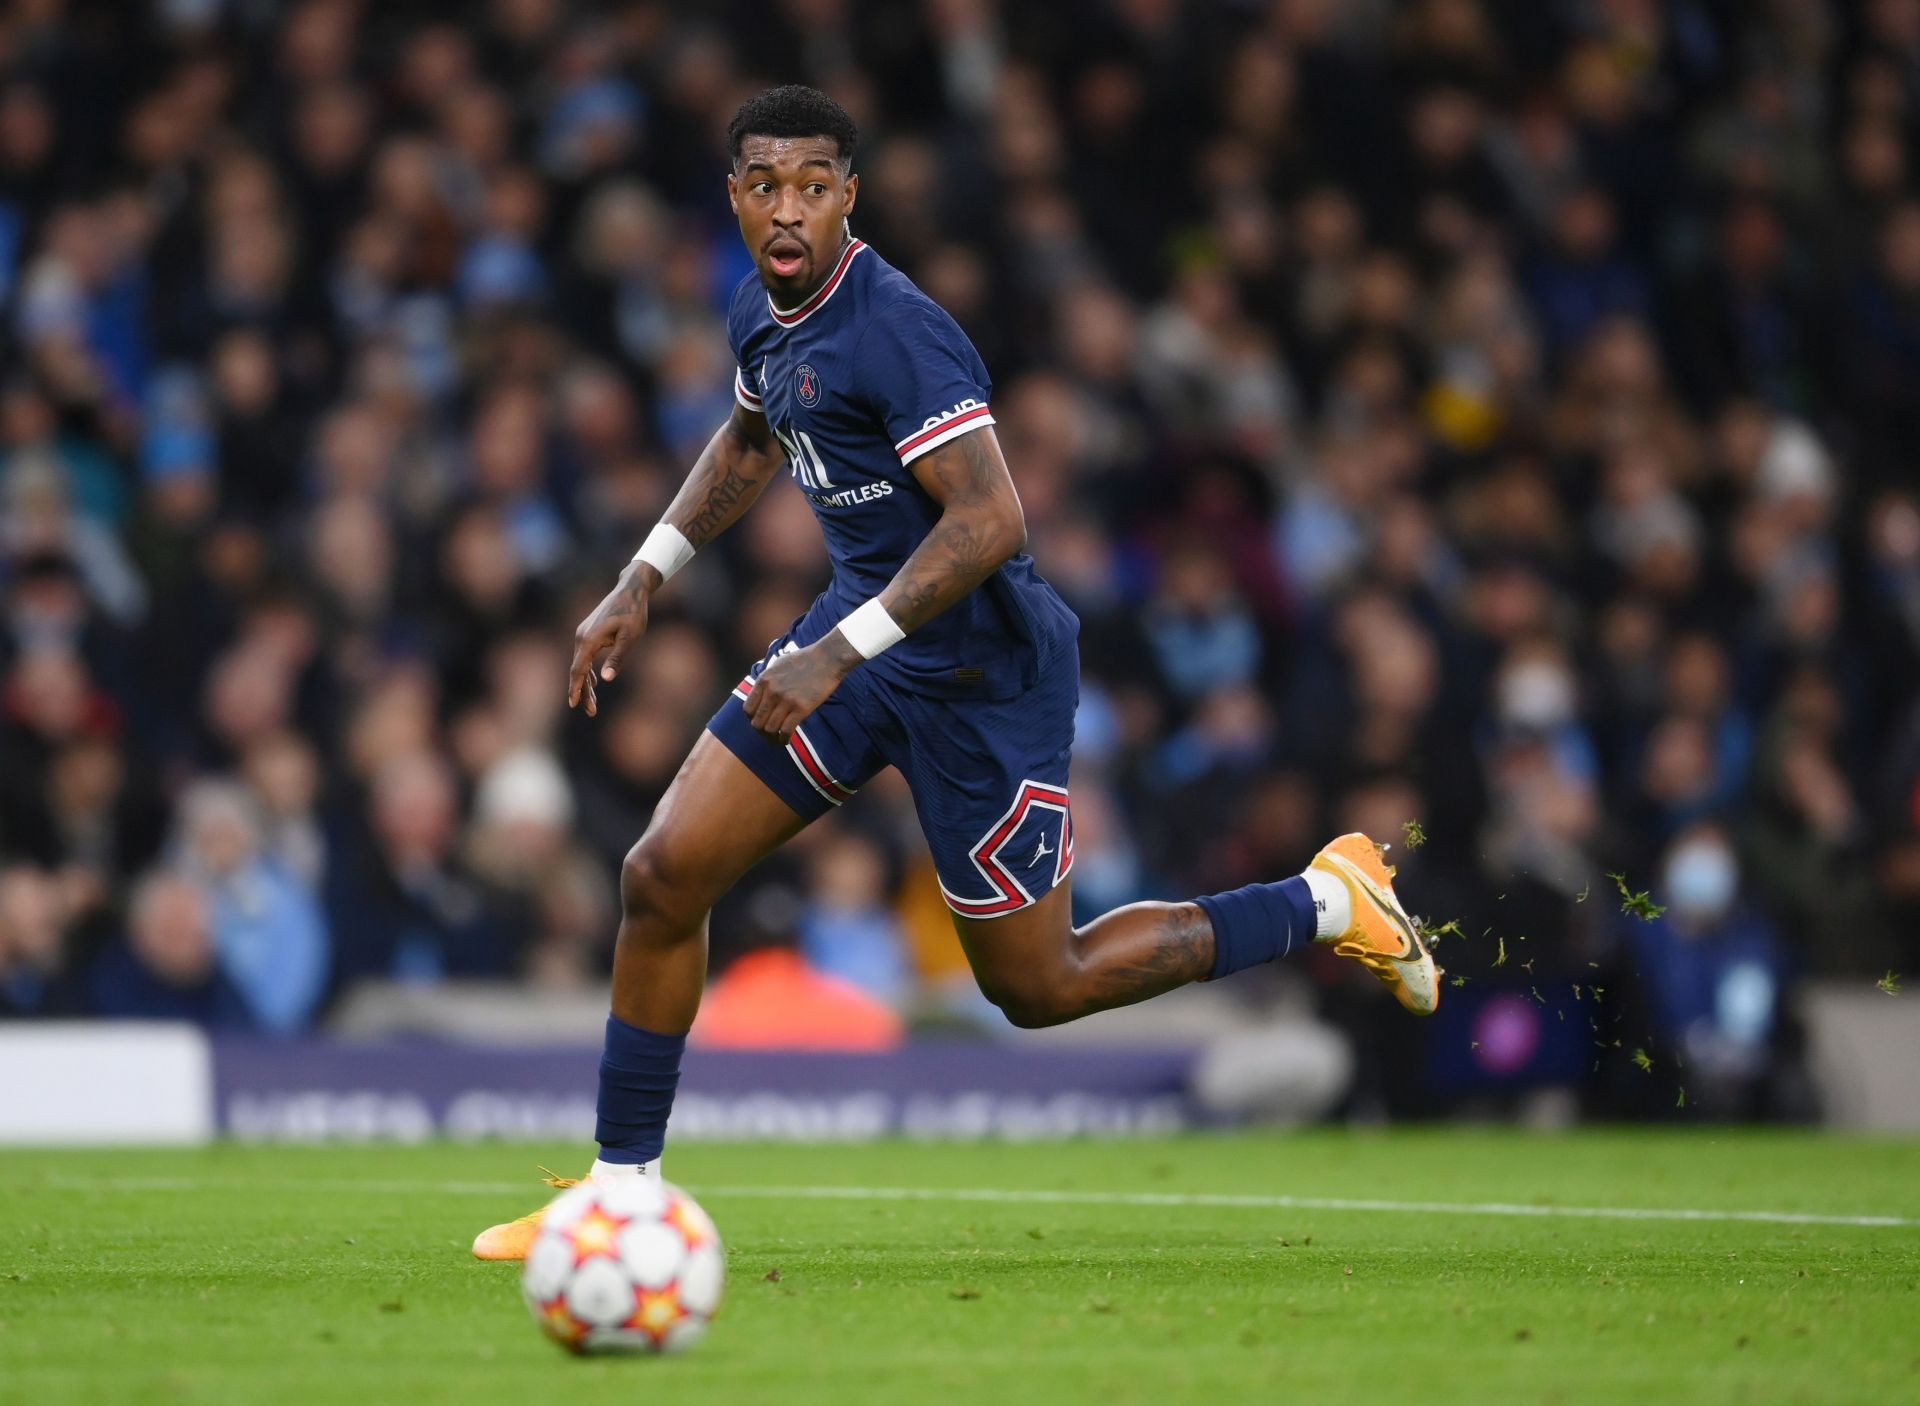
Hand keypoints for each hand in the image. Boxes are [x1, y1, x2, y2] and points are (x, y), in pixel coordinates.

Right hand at [568, 565, 654, 715]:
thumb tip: (607, 679)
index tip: (573, 705)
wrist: (630, 590)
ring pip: (580, 664)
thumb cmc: (633, 613)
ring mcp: (583, 634)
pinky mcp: (588, 632)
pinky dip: (588, 671)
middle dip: (582, 692)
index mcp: (589, 639)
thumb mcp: (630, 637)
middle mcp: (582, 636)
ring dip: (586, 684)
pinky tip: (595, 683)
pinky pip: (584, 656)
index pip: (578, 669)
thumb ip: (617, 657)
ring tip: (593, 704)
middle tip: (591, 712)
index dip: (575, 688)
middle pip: (578, 670)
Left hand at [742, 636, 859, 739]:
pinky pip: (786, 730)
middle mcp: (771, 691)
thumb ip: (767, 679)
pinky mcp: (801, 708)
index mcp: (764, 680)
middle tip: (768, 735)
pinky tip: (786, 740)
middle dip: (761, 732)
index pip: (748, 709)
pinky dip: (783, 739)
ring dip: (772, 738)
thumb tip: (761, 692)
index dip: (752, 719)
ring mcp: (786, 700)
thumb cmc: (805, 659)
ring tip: (777, 740)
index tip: (760, 722)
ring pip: (770, 729)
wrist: (827, 658)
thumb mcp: (778, 664)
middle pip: (756, 722)